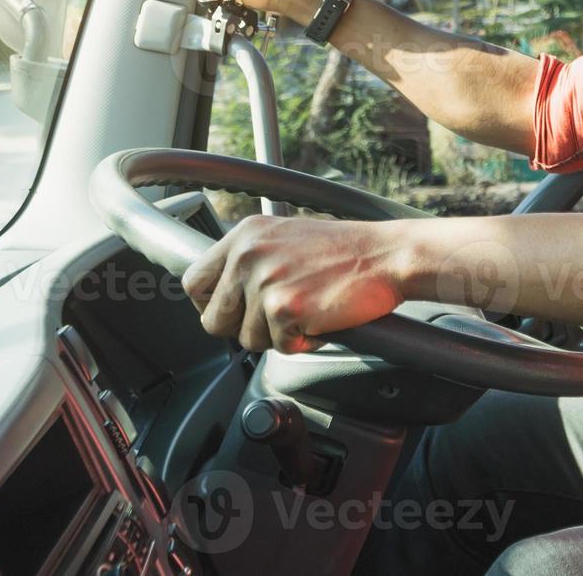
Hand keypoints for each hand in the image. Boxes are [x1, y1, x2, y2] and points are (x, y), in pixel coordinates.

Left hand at [180, 215, 407, 353]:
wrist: (387, 255)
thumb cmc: (346, 251)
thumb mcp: (286, 237)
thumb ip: (251, 259)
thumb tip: (224, 295)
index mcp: (245, 234)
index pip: (194, 281)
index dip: (210, 305)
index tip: (231, 311)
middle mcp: (249, 255)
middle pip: (214, 319)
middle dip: (243, 328)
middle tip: (275, 319)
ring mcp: (266, 282)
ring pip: (247, 339)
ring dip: (278, 336)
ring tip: (307, 311)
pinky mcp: (286, 309)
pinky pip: (280, 347)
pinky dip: (303, 342)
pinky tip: (321, 318)